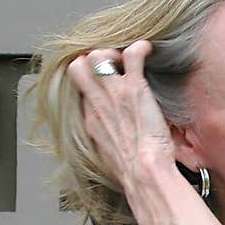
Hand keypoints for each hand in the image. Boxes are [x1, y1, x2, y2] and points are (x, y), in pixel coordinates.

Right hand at [66, 41, 175, 187]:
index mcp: (92, 121)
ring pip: (97, 55)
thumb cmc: (135, 174)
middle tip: (111, 66)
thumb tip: (116, 144)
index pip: (80, 89)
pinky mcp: (134, 89)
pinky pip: (132, 55)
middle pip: (78, 66)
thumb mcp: (111, 159)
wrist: (145, 176)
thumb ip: (109, 143)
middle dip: (92, 59)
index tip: (104, 84)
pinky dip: (140, 48)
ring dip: (112, 52)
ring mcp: (114, 94)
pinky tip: (146, 50)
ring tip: (126, 60)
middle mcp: (98, 104)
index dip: (91, 82)